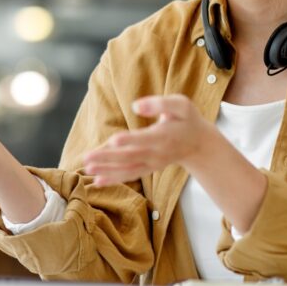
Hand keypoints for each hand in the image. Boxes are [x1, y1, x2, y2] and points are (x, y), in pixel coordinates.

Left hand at [82, 94, 221, 186]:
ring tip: (87, 169)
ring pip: (127, 170)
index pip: (144, 139)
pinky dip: (113, 179)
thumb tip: (136, 106)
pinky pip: (129, 176)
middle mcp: (156, 153)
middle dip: (107, 158)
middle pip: (129, 157)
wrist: (199, 144)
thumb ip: (160, 104)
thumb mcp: (181, 105)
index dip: (129, 140)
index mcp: (163, 136)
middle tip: (87, 157)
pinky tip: (96, 181)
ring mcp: (152, 164)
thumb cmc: (187, 120)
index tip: (113, 140)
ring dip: (106, 171)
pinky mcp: (148, 169)